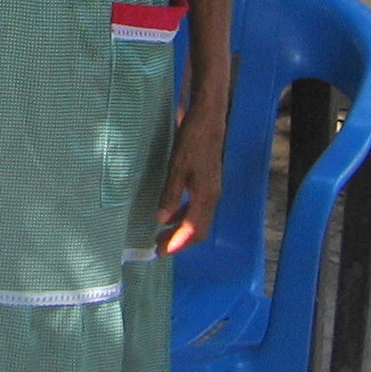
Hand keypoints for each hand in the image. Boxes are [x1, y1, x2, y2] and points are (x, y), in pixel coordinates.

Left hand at [156, 105, 227, 254]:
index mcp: (206, 196)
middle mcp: (212, 196)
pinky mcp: (207, 182)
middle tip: (158, 247)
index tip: (162, 252)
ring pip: (198, 219)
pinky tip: (170, 214)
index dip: (178, 243)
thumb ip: (171, 194)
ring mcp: (211, 189)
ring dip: (180, 229)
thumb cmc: (192, 141)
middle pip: (198, 229)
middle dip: (179, 241)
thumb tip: (162, 219)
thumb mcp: (177, 167)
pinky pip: (196, 207)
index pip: (194, 230)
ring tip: (160, 234)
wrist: (208, 119)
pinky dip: (183, 215)